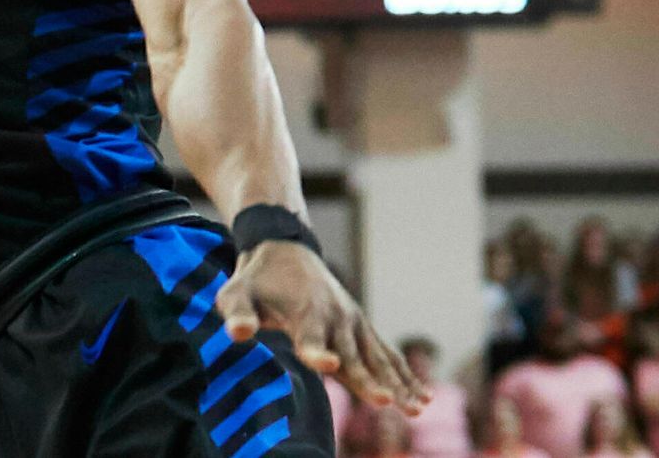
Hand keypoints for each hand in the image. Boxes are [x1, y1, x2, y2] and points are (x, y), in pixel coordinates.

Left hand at [215, 241, 428, 413]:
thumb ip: (236, 312)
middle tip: (384, 401)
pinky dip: (404, 374)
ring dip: (397, 383)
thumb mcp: (236, 292)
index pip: (310, 337)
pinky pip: (386, 353)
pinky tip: (422, 398)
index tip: (328, 364)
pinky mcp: (362, 327)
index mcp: (304, 311)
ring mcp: (353, 321)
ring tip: (415, 409)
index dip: (317, 352)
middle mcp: (334, 317)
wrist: (284, 248)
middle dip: (367, 378)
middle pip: (351, 354)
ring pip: (377, 357)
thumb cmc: (256, 279)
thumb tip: (238, 332)